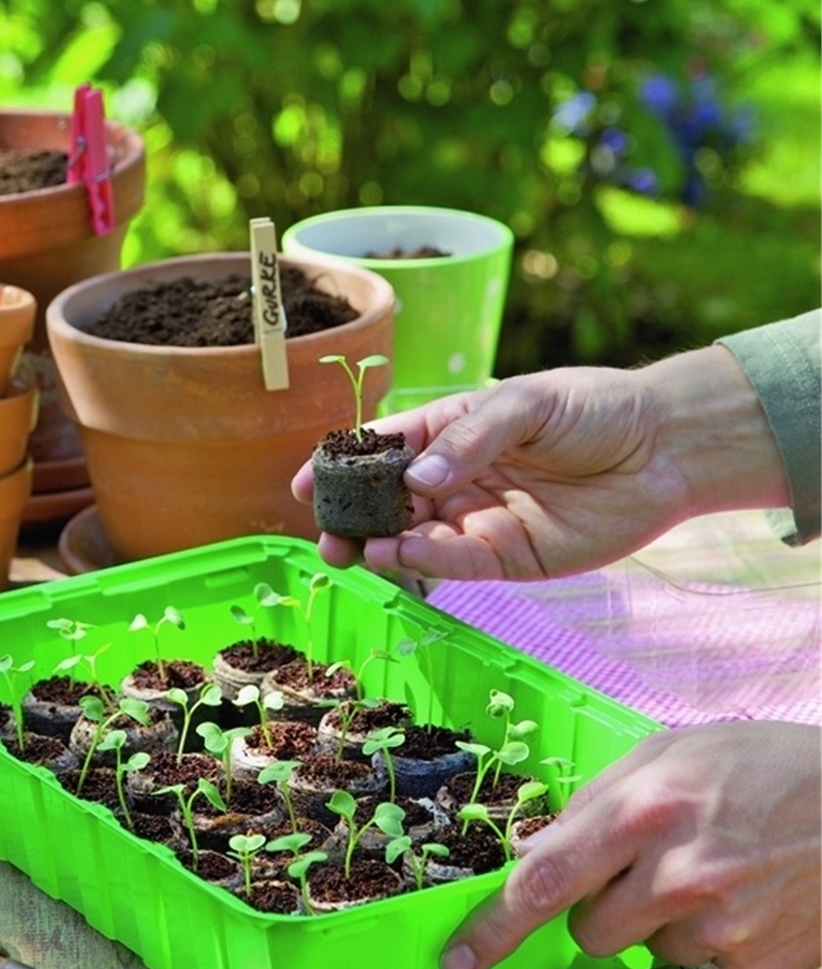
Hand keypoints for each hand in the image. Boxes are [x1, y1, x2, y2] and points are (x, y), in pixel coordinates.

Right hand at [292, 348, 788, 581]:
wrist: (664, 447)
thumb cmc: (595, 408)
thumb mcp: (526, 404)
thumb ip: (469, 440)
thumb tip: (415, 481)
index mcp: (451, 433)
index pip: (384, 451)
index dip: (342, 466)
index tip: (305, 483)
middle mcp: (457, 481)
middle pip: (389, 504)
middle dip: (353, 518)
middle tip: (325, 533)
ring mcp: (479, 522)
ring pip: (414, 539)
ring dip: (380, 545)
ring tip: (352, 548)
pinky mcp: (508, 559)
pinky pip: (456, 564)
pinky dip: (424, 562)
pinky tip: (399, 555)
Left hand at [439, 721, 821, 968]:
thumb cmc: (758, 764)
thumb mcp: (665, 754)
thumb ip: (592, 805)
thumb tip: (530, 857)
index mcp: (644, 813)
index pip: (545, 883)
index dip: (494, 928)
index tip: (457, 960)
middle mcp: (679, 877)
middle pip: (588, 932)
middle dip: (600, 907)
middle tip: (647, 864)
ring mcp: (723, 931)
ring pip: (647, 950)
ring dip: (662, 919)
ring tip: (714, 868)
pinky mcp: (759, 968)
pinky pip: (704, 966)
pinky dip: (713, 937)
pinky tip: (748, 893)